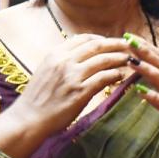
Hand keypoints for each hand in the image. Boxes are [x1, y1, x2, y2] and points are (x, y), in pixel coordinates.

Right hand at [7, 34, 133, 136]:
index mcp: (56, 54)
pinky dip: (115, 75)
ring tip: (129, 60)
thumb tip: (80, 52)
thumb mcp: (46, 69)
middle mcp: (65, 61)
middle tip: (129, 45)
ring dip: (119, 58)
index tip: (110, 42)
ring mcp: (73, 76)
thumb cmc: (37, 97)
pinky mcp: (81, 92)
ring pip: (104, 60)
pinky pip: (104, 78)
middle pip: (97, 46)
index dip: (101, 39)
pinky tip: (120, 76)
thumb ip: (62, 59)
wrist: (29, 118)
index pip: (84, 38)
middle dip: (116, 44)